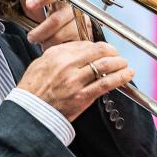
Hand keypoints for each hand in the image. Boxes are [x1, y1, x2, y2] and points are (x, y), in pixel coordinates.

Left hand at [16, 0, 92, 49]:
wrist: (74, 39)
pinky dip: (50, 43)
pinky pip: (61, 37)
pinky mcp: (83, 28)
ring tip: (34, 37)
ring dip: (40, 33)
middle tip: (29, 3)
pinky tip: (48, 43)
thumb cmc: (53, 20)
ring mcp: (78, 11)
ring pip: (55, 21)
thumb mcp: (36, 5)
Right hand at [17, 41, 133, 120]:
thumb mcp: (40, 64)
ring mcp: (76, 81)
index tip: (104, 50)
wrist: (29, 112)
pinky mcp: (82, 97)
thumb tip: (76, 51)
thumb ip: (58, 55)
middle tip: (117, 55)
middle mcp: (67, 65)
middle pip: (98, 51)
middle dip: (112, 52)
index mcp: (57, 54)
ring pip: (105, 65)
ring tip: (125, 64)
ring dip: (119, 63)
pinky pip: (105, 83)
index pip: (85, 44)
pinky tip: (127, 74)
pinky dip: (120, 77)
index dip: (99, 47)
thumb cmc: (32, 90)